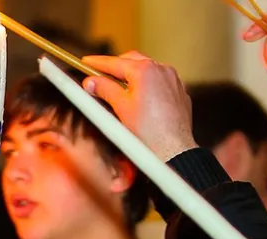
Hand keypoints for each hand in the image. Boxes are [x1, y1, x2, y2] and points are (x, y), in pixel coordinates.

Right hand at [80, 53, 195, 161]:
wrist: (173, 150)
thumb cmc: (149, 132)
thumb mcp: (120, 107)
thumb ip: (104, 90)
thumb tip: (92, 82)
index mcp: (145, 70)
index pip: (115, 62)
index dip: (97, 63)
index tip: (87, 62)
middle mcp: (161, 70)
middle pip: (133, 60)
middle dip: (116, 66)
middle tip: (101, 73)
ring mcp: (173, 80)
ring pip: (148, 69)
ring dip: (133, 74)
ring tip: (120, 86)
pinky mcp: (179, 92)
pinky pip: (160, 81)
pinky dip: (148, 84)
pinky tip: (141, 97)